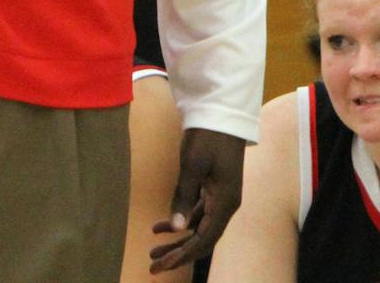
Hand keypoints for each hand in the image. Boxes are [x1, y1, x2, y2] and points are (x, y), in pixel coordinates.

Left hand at [148, 127, 244, 272]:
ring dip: (177, 241)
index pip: (204, 240)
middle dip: (178, 254)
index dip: (183, 255)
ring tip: (152, 252)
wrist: (221, 113)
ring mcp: (221, 198)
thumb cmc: (208, 136)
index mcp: (225, 203)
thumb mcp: (192, 165)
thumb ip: (183, 197)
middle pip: (202, 239)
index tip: (163, 265)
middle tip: (153, 265)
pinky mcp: (213, 189)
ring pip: (198, 228)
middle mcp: (226, 205)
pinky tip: (159, 228)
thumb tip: (176, 228)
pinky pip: (197, 214)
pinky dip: (180, 222)